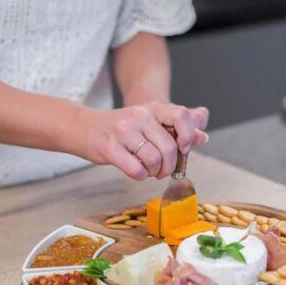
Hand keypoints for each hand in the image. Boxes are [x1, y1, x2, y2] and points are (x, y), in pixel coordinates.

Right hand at [80, 102, 208, 180]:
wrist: (83, 127)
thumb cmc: (121, 129)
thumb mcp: (149, 123)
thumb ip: (175, 129)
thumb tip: (202, 137)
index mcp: (152, 108)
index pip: (182, 116)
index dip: (188, 136)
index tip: (183, 149)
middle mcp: (140, 116)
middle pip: (170, 147)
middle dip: (170, 166)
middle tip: (163, 171)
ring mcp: (124, 131)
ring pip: (154, 160)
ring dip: (155, 172)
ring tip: (149, 170)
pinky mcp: (110, 148)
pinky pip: (136, 170)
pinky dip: (140, 176)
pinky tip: (137, 171)